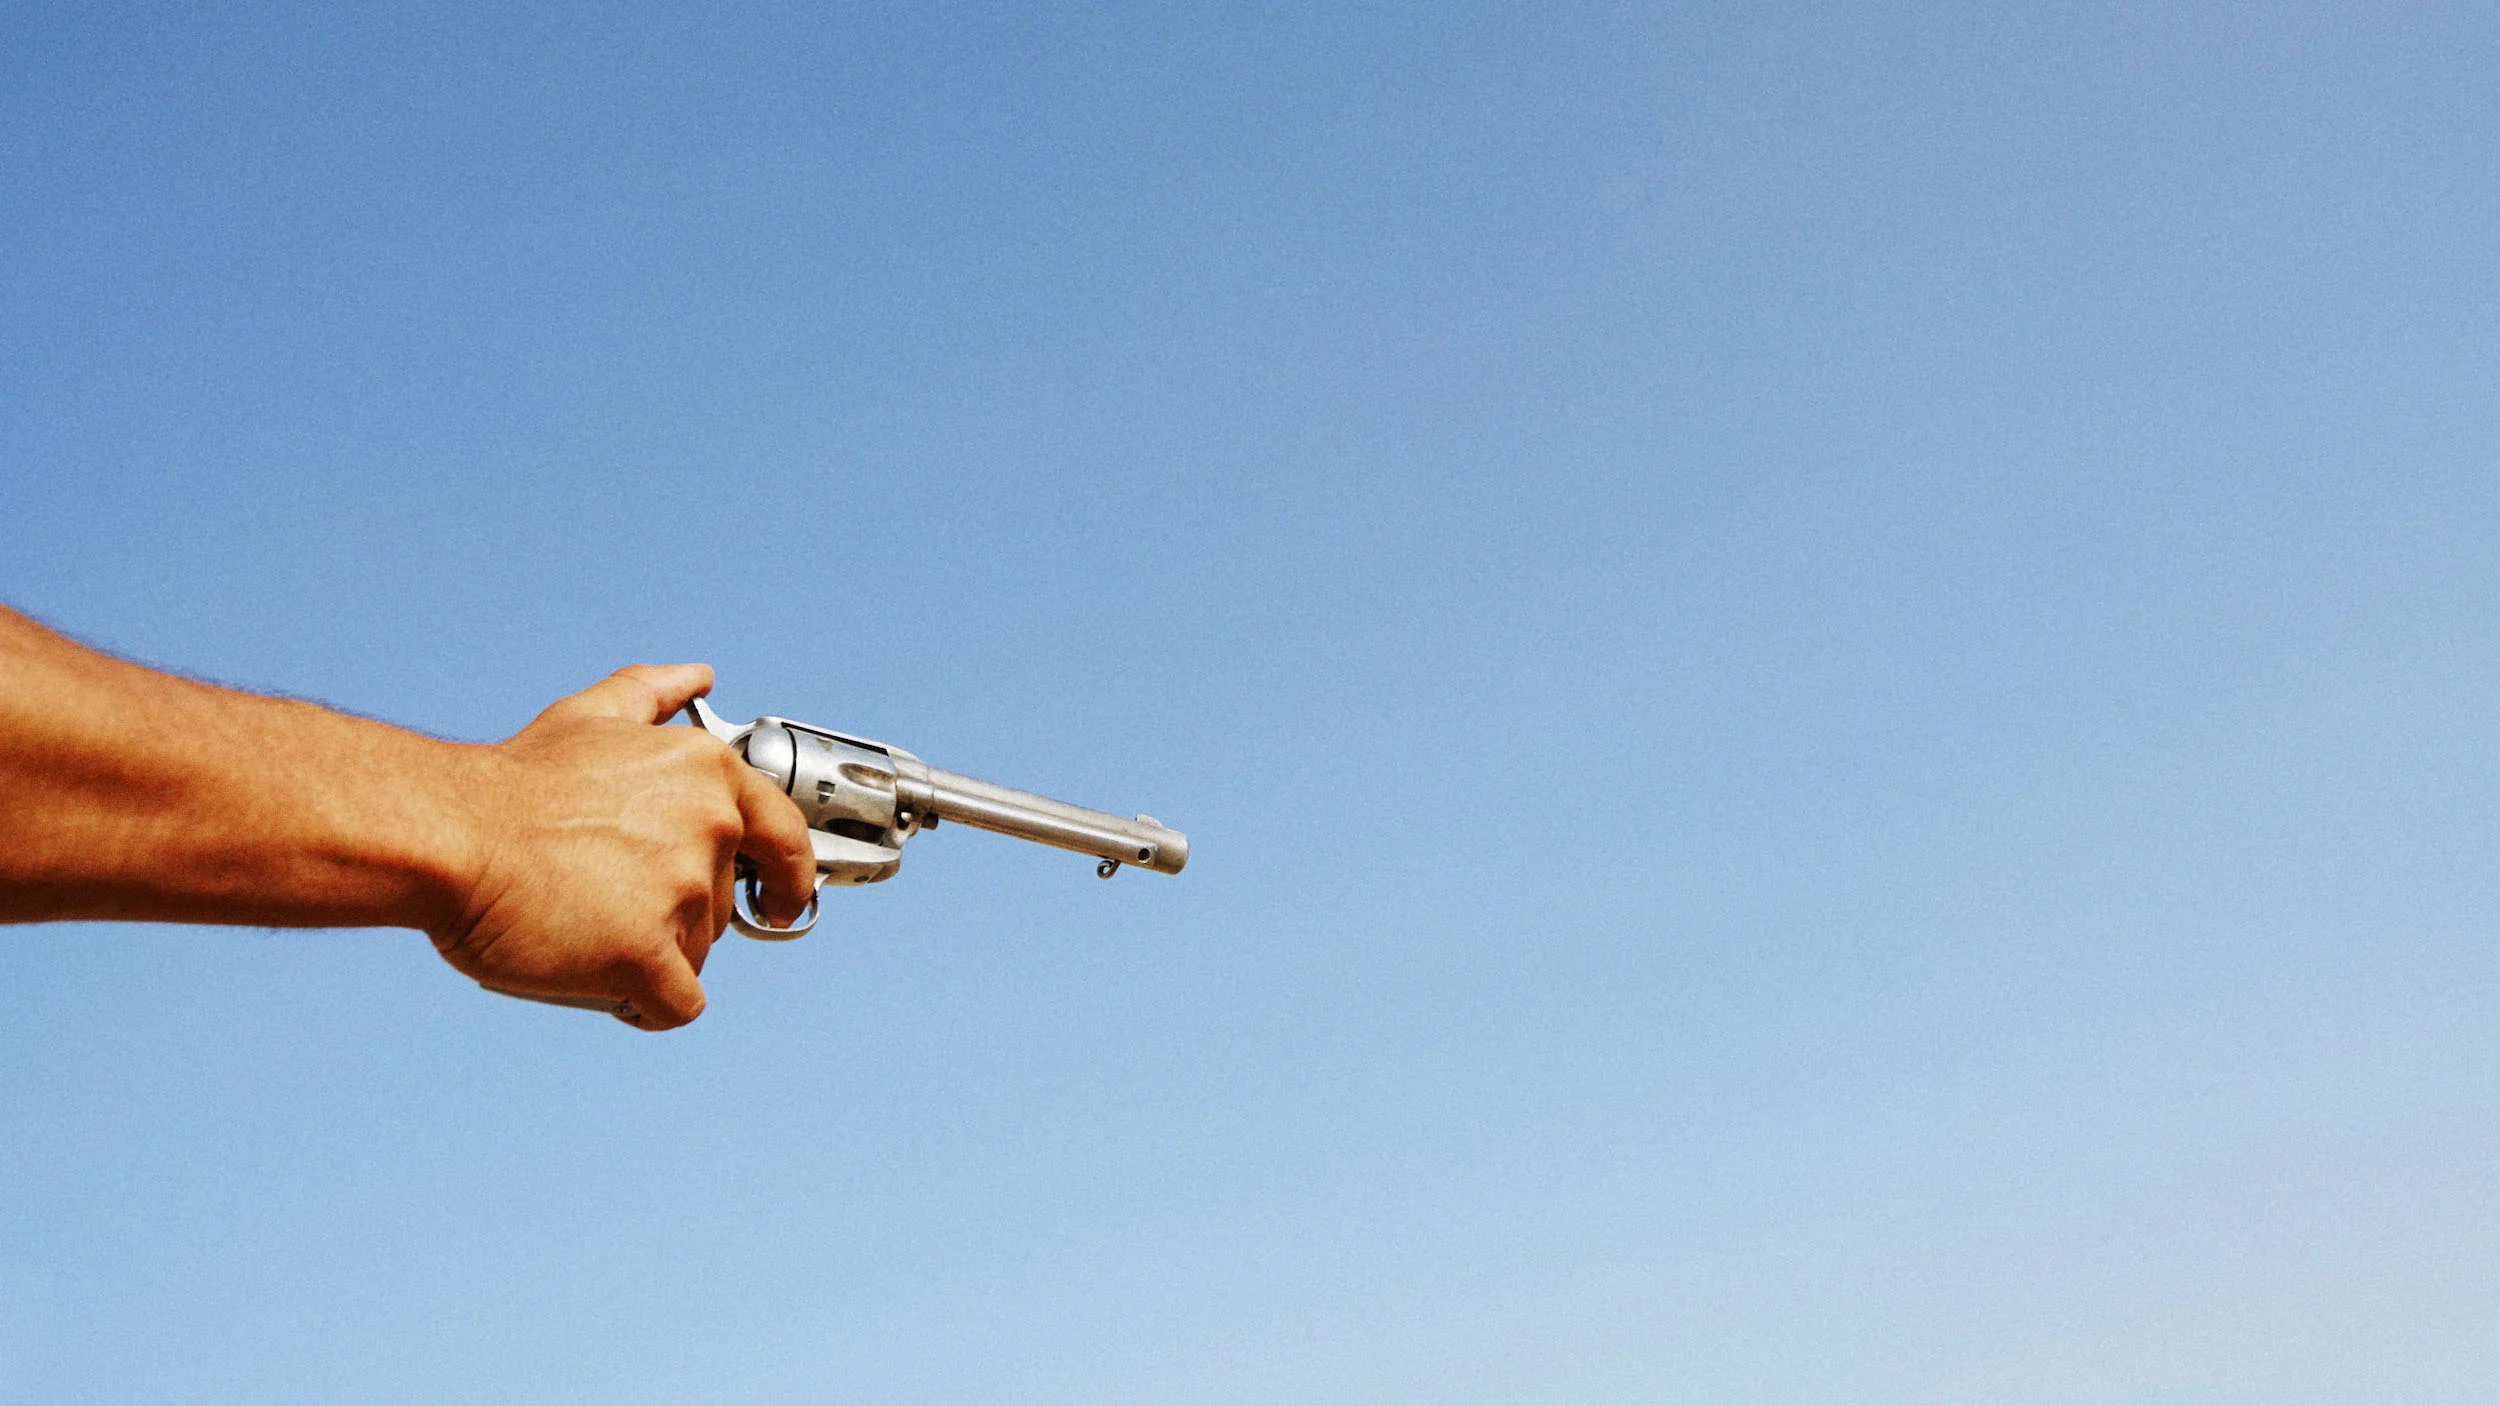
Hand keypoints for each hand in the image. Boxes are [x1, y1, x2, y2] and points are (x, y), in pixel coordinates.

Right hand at [428, 665, 816, 1029]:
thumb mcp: (593, 715)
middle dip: (675, 915)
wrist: (449, 834)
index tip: (782, 901)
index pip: (786, 837)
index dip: (790, 877)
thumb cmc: (512, 783)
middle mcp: (710, 829)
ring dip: (652, 956)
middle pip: (724, 906)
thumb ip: (653, 694)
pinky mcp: (646, 955)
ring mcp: (682, 893)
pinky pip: (675, 1005)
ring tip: (589, 928)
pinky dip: (647, 1006)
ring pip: (696, 956)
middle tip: (610, 901)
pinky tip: (613, 991)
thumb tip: (696, 675)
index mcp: (708, 773)